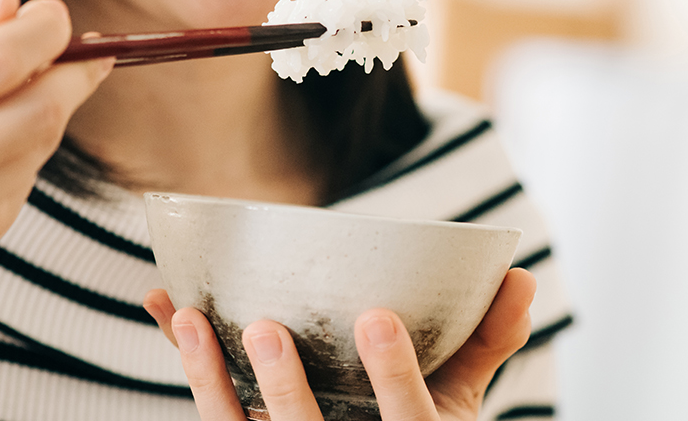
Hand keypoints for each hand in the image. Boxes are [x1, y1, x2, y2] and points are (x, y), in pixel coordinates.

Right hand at [0, 0, 112, 390]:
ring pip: (43, 142)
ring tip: (23, 86)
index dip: (42, 32)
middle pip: (41, 111)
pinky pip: (30, 176)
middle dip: (73, 70)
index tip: (52, 14)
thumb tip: (8, 3)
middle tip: (75, 47)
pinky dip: (26, 146)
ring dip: (50, 106)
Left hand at [144, 268, 536, 419]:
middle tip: (268, 330)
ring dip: (212, 380)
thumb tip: (520, 279)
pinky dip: (190, 363)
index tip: (376, 320)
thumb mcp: (456, 402)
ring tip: (193, 320)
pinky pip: (216, 415)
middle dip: (288, 392)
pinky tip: (167, 307)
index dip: (394, 379)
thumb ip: (486, 343)